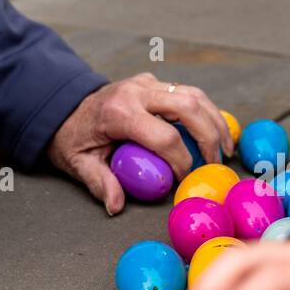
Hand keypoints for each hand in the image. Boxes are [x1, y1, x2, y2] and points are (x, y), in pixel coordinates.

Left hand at [47, 73, 232, 213]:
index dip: (182, 161)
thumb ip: (100, 183)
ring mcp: (146, 83)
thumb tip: (116, 205)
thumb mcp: (78, 164)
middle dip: (210, 137)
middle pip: (188, 107)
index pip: (164, 137)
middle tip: (216, 163)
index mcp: (119, 112)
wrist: (63, 107)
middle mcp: (136, 92)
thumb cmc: (74, 138)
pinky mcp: (154, 83)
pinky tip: (216, 132)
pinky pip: (189, 92)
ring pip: (194, 94)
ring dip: (216, 122)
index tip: (184, 180)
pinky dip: (208, 112)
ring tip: (226, 149)